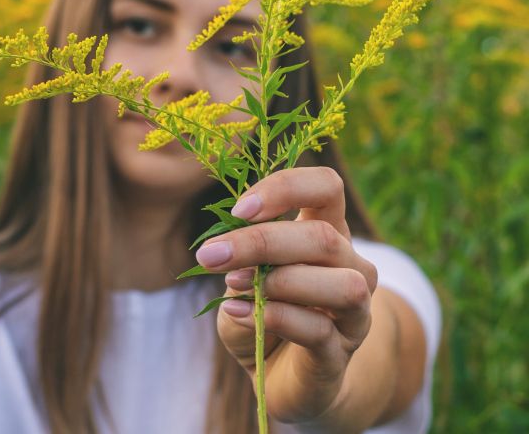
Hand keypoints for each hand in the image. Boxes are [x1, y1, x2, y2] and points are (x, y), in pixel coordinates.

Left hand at [196, 167, 376, 425]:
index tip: (239, 210)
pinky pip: (320, 330)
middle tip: (211, 255)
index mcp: (326, 234)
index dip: (286, 188)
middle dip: (260, 241)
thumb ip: (239, 263)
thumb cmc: (260, 316)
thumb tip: (231, 252)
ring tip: (236, 287)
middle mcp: (351, 266)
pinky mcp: (341, 354)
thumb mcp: (240, 280)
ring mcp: (354, 313)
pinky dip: (275, 318)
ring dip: (281, 281)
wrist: (280, 379)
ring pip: (343, 283)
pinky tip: (240, 315)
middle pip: (323, 237)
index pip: (327, 186)